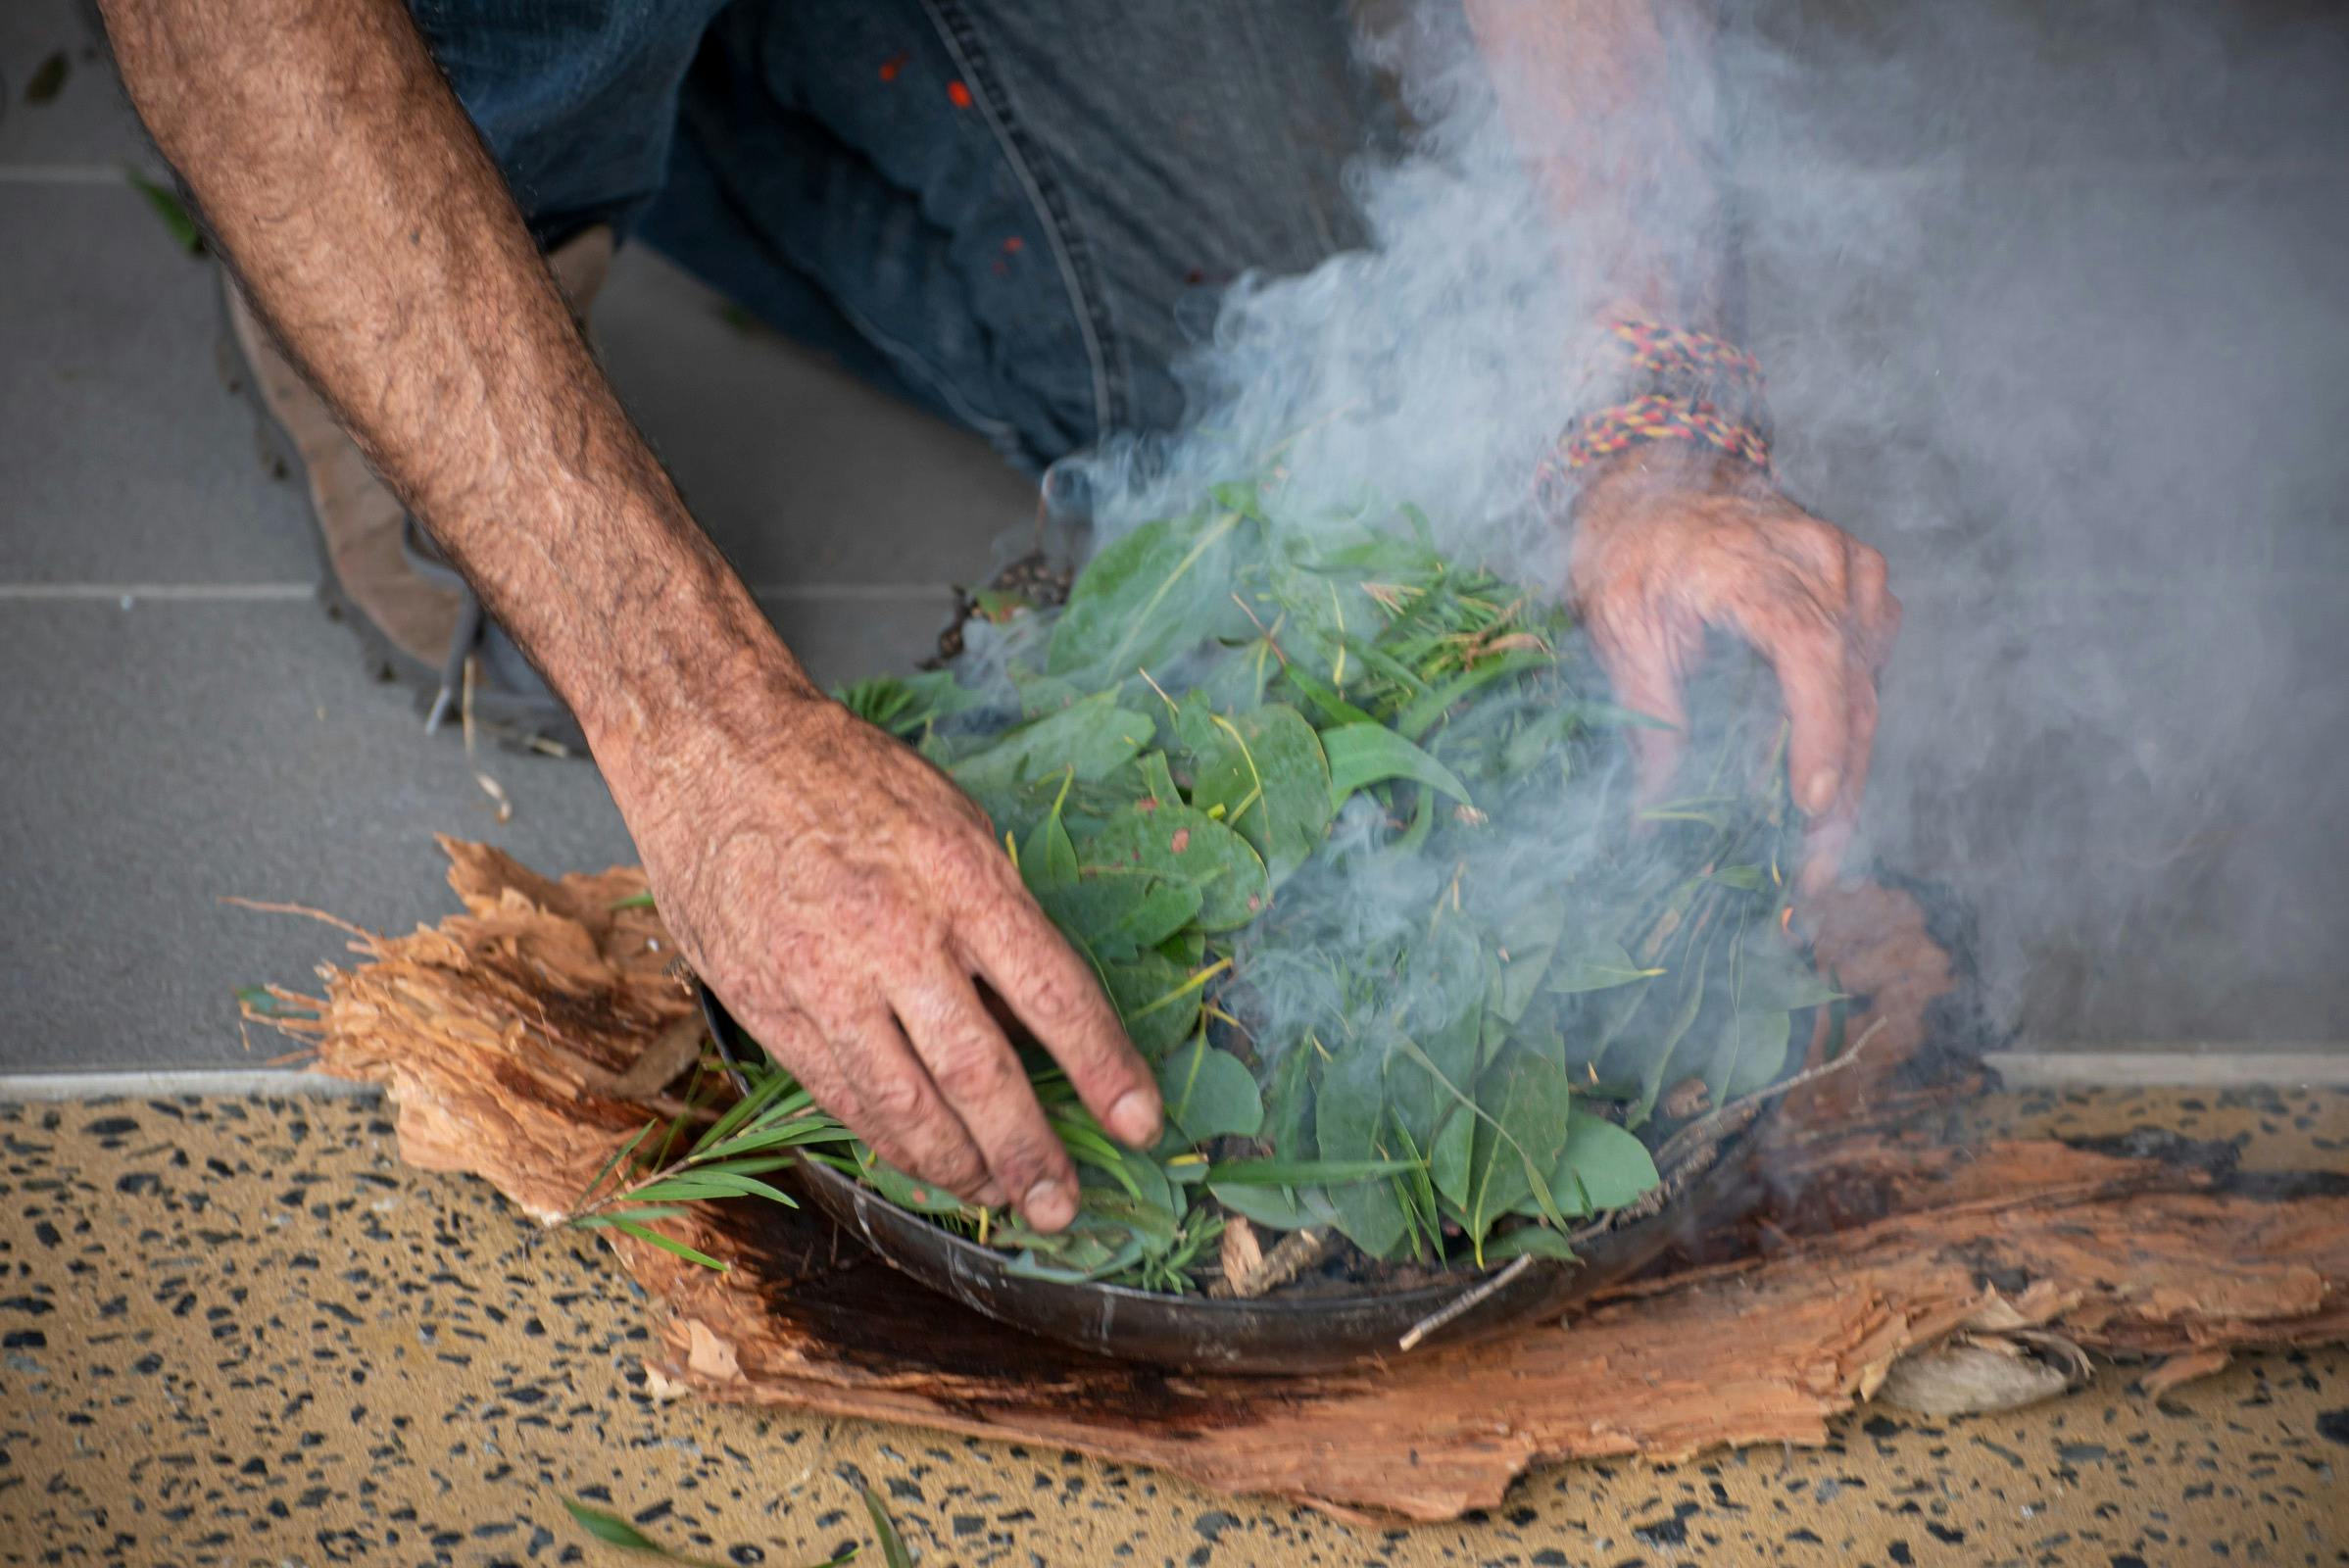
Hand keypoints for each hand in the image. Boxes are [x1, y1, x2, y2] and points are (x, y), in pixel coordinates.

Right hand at [615, 691, 1161, 1232]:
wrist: (715, 750)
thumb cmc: (845, 778)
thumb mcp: (950, 819)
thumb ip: (994, 916)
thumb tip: (1037, 1016)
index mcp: (960, 877)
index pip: (1054, 994)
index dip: (1104, 1069)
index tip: (1140, 1125)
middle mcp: (895, 936)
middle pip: (981, 1074)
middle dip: (1031, 1152)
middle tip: (1063, 1204)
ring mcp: (824, 979)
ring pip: (905, 1107)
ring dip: (960, 1166)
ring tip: (997, 1194)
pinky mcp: (767, 1007)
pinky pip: (841, 1098)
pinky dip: (889, 1141)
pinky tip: (922, 1160)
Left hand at [1566, 446, 1899, 895]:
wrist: (1655, 470)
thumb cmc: (1632, 542)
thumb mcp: (1618, 624)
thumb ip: (1646, 711)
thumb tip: (1652, 803)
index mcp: (1759, 566)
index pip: (1811, 656)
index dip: (1819, 734)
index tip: (1812, 804)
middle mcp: (1824, 563)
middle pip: (1853, 686)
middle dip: (1839, 783)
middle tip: (1815, 865)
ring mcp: (1852, 567)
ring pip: (1869, 683)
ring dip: (1850, 762)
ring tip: (1821, 841)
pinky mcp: (1860, 579)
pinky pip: (1869, 660)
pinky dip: (1851, 715)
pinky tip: (1823, 770)